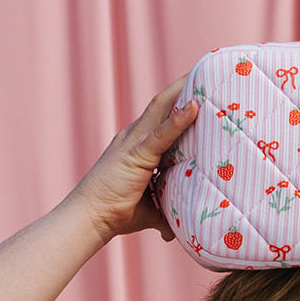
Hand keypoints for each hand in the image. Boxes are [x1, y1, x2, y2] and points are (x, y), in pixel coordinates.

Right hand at [70, 79, 198, 245]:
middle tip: (208, 71)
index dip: (181, 101)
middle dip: (184, 86)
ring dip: (184, 91)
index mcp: (138, 145)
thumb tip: (175, 229)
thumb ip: (164, 212)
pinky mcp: (136, 153)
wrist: (90, 219)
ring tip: (206, 76)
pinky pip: (161, 132)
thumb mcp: (148, 210)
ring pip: (162, 108)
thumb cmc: (115, 214)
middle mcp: (135, 136)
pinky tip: (195, 106)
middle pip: (163, 103)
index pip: (163, 117)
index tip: (202, 89)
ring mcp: (134, 141)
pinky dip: (178, 119)